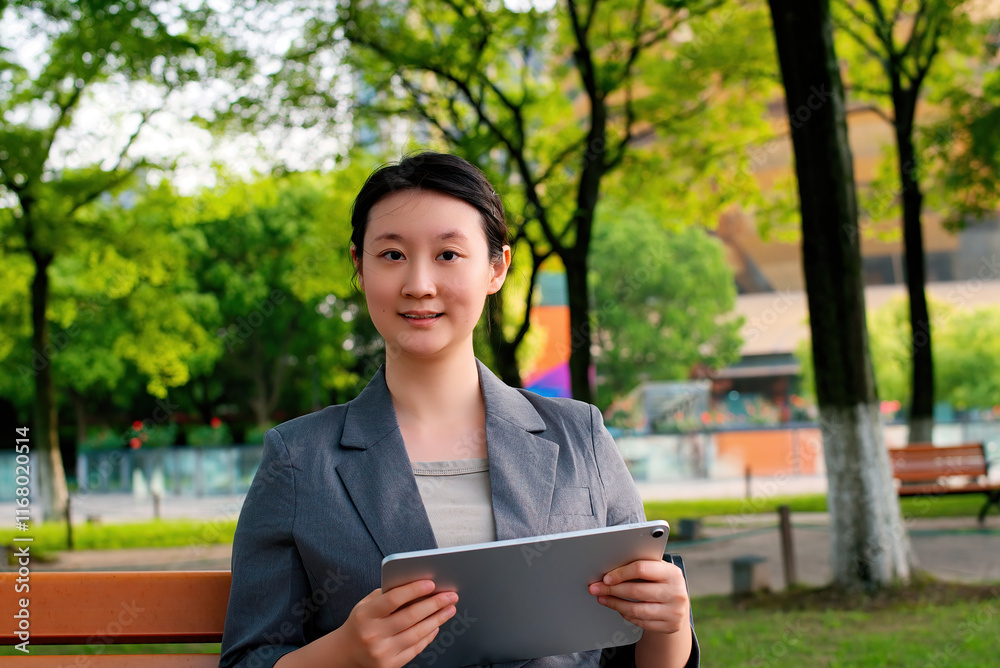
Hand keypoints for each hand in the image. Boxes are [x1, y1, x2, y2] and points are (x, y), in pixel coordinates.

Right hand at [335, 579, 457, 667]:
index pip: (393, 599)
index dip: (414, 590)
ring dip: (437, 620)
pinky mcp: (390, 665)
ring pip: (417, 634)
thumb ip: (388, 594)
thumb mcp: (367, 604)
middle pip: (410, 617)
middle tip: (451, 595)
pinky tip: (436, 626)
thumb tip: (419, 586)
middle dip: (434, 604)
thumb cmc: (361, 622)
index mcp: (366, 615)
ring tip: (449, 609)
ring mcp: (382, 652)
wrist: (346, 652)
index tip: (431, 583)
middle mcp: (373, 634)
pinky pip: (415, 649)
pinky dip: (428, 636)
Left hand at [588, 559, 689, 634]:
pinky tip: (618, 608)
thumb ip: (640, 567)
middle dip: (611, 589)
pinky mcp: (670, 626)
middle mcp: (676, 592)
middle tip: (595, 588)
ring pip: (636, 609)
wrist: (680, 603)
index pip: (641, 569)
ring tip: (603, 599)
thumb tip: (608, 569)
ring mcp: (674, 611)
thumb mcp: (657, 569)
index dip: (620, 573)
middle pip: (636, 591)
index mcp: (672, 572)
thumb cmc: (662, 581)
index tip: (605, 578)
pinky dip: (625, 614)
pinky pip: (640, 621)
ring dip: (614, 604)